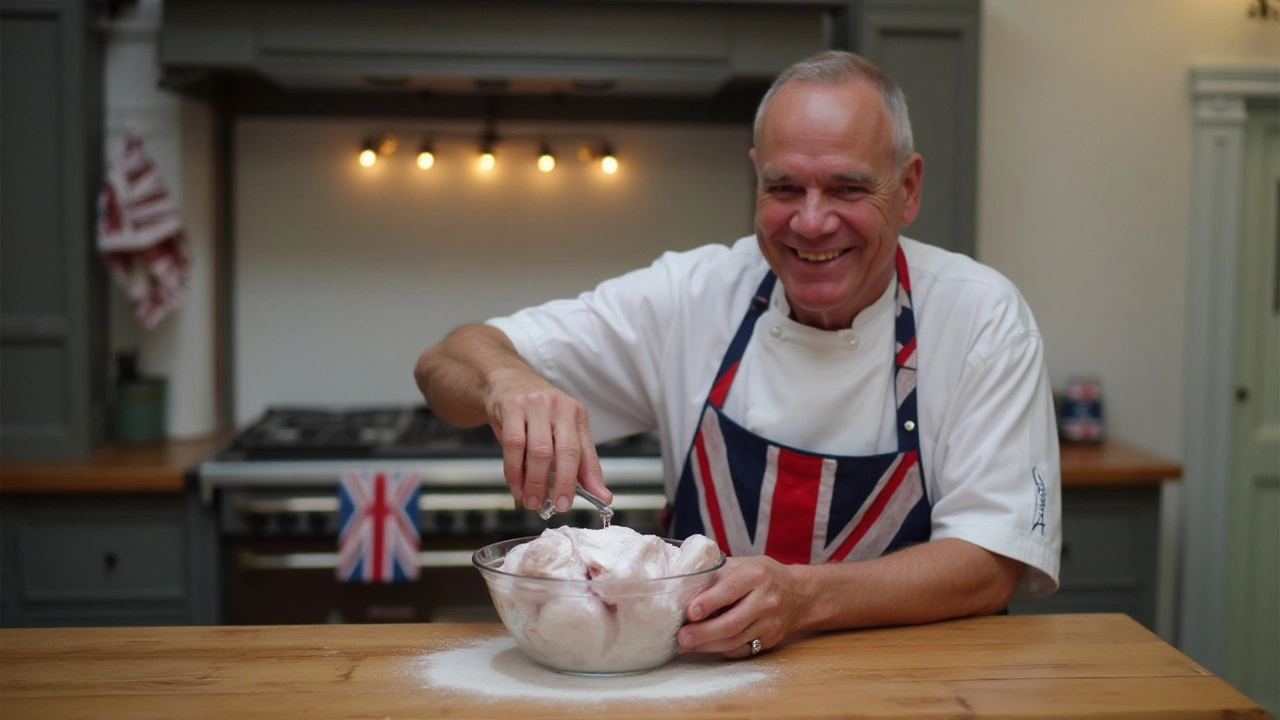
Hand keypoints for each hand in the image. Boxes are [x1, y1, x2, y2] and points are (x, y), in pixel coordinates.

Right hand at [485, 374, 610, 513]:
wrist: (506, 381)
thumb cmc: (536, 414)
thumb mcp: (561, 432)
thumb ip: (581, 464)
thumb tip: (602, 496)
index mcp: (576, 414)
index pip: (586, 451)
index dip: (591, 479)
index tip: (595, 500)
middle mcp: (559, 407)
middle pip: (566, 451)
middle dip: (563, 483)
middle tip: (558, 506)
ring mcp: (535, 405)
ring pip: (539, 451)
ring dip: (535, 482)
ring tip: (533, 501)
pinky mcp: (510, 407)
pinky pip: (513, 445)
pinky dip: (514, 471)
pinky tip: (516, 485)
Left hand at [676, 556, 806, 658]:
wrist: (800, 594)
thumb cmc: (763, 576)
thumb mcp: (743, 564)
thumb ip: (718, 574)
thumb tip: (684, 587)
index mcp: (756, 576)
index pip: (730, 590)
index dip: (708, 602)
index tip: (690, 612)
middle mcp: (766, 600)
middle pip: (732, 622)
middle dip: (703, 633)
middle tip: (682, 637)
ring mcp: (770, 623)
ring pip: (735, 640)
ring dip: (707, 645)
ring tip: (686, 645)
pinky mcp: (770, 640)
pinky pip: (742, 649)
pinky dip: (721, 650)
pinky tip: (705, 647)